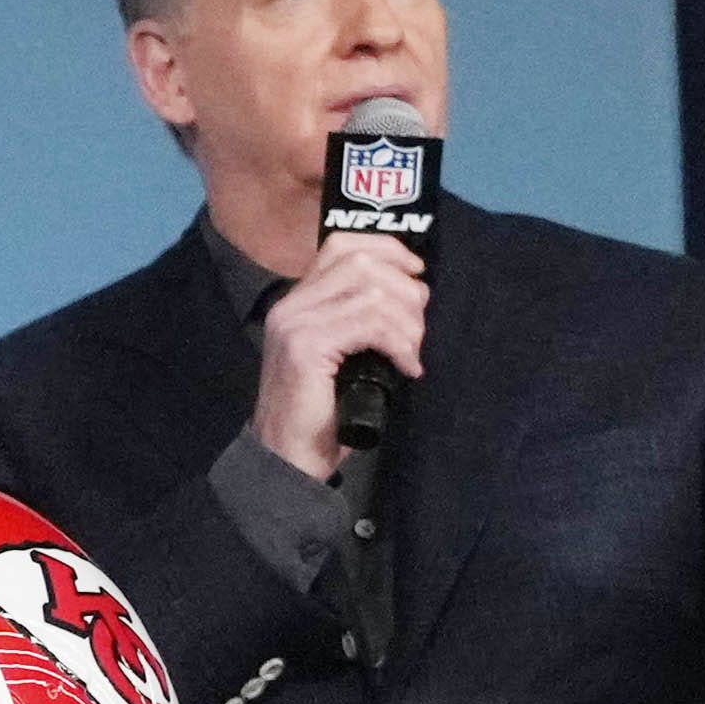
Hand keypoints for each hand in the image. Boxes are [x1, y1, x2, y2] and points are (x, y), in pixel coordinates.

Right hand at [247, 233, 435, 475]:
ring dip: (407, 323)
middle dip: (405, 291)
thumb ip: (359, 320)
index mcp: (297, 301)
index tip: (416, 273)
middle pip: (362, 263)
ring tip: (412, 353)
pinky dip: (399, 344)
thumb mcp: (342, 355)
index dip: (387, 249)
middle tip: (418, 329)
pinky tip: (406, 368)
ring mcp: (296, 324)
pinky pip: (370, 325)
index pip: (341, 245)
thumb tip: (412, 294)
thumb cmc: (321, 413)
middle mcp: (291, 305)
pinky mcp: (306, 347)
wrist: (286, 458)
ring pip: (372, 293)